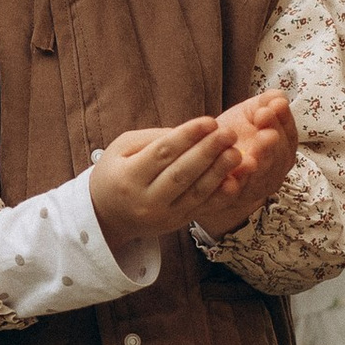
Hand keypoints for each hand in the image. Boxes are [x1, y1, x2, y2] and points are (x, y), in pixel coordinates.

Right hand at [89, 115, 235, 254]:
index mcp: (128, 177)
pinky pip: (203, 208)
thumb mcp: (122, 148)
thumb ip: (154, 138)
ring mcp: (163, 216)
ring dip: (219, 172)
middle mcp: (146, 200)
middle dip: (208, 152)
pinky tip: (235, 180)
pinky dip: (220, 195)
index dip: (188, 136)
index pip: (162, 153)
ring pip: (196, 193)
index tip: (209, 121)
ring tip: (236, 153)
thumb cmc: (116, 173)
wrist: (108, 215)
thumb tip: (190, 133)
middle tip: (229, 133)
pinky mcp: (178, 224)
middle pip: (182, 174)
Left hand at [191, 91, 297, 235]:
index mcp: (284, 147)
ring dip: (256, 169)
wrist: (207, 158)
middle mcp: (276, 169)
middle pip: (278, 158)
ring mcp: (258, 187)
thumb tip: (278, 97)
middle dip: (272, 146)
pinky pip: (236, 195)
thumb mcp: (250, 113)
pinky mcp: (236, 199)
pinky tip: (228, 181)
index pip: (289, 134)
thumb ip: (265, 103)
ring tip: (251, 160)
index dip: (283, 121)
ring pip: (260, 178)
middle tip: (266, 133)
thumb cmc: (233, 132)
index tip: (272, 106)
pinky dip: (233, 189)